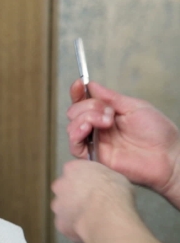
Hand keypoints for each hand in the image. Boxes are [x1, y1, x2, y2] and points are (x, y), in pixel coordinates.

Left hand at [51, 160, 134, 242]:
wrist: (108, 216)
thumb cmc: (114, 193)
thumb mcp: (115, 175)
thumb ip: (102, 176)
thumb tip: (105, 182)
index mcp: (72, 169)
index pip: (73, 171)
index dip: (83, 180)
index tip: (91, 186)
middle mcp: (60, 185)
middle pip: (64, 189)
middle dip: (74, 196)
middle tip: (91, 203)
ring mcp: (58, 204)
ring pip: (64, 208)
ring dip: (73, 212)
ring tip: (91, 218)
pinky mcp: (60, 222)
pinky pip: (67, 225)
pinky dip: (75, 228)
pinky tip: (89, 228)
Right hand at [67, 80, 179, 201]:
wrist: (170, 156)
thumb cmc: (159, 133)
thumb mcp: (135, 107)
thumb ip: (111, 97)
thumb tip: (92, 85)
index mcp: (107, 115)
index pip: (84, 102)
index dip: (78, 93)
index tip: (79, 84)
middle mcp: (98, 129)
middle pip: (75, 112)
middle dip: (88, 106)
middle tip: (108, 112)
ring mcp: (96, 143)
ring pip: (72, 127)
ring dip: (85, 118)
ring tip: (106, 122)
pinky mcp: (95, 158)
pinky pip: (75, 147)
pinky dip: (76, 134)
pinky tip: (87, 128)